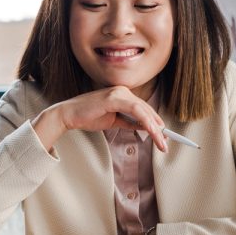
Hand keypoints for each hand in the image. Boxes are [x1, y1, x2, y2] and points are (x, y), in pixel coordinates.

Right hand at [31, 86, 167, 152]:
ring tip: (161, 142)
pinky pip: (135, 110)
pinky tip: (153, 131)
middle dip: (159, 128)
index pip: (143, 109)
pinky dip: (145, 121)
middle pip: (147, 110)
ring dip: (155, 128)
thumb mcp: (114, 121)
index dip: (155, 122)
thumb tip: (145, 128)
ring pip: (143, 110)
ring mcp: (119, 93)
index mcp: (123, 95)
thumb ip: (129, 123)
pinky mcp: (114, 98)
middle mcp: (123, 91)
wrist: (69, 115)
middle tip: (166, 143)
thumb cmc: (88, 117)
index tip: (164, 136)